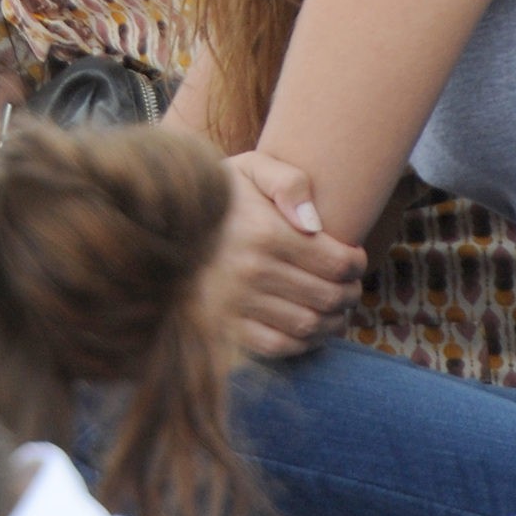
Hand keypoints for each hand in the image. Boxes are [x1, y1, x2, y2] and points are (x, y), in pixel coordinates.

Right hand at [219, 152, 366, 357]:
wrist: (159, 225)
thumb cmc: (219, 194)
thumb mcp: (251, 169)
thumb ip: (288, 183)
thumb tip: (314, 224)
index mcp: (265, 233)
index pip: (336, 261)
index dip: (356, 264)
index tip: (356, 259)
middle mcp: (252, 272)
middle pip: (327, 296)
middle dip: (349, 294)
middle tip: (352, 287)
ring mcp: (236, 304)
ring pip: (306, 325)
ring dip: (333, 322)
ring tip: (338, 310)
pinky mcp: (223, 328)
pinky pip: (276, 346)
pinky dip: (302, 344)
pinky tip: (310, 330)